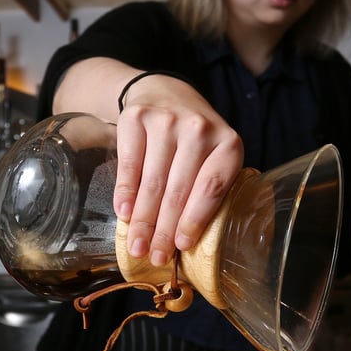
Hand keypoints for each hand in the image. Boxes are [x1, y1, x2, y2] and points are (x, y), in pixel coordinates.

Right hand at [114, 74, 243, 265]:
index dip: (195, 220)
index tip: (182, 246)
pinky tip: (123, 212)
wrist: (164, 92)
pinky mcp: (137, 117)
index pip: (211, 188)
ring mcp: (167, 120)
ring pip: (153, 181)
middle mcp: (200, 129)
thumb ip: (207, 190)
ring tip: (136, 245)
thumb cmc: (193, 140)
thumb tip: (186, 244)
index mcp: (228, 144)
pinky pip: (130, 163)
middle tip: (154, 258)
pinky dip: (126, 192)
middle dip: (164, 230)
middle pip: (179, 190)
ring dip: (143, 219)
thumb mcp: (213, 157)